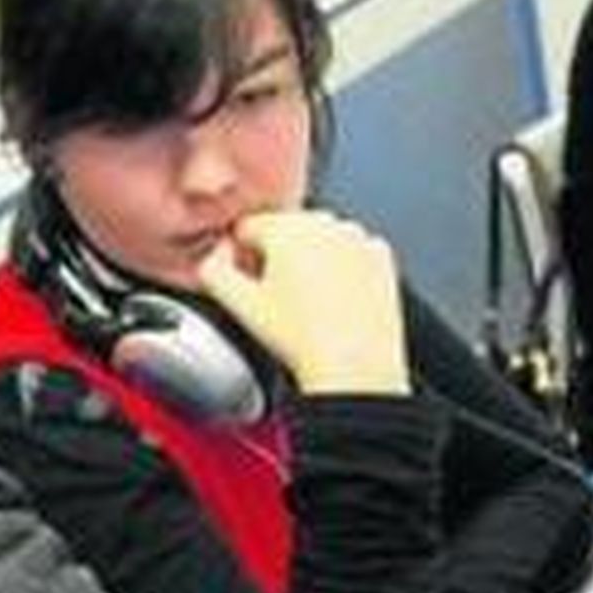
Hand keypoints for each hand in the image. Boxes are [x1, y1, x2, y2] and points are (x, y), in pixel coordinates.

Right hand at [198, 209, 408, 393]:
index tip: (248, 281)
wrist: (355, 367)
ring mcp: (357, 238)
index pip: (248, 227)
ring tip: (308, 303)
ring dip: (310, 260)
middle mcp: (325, 225)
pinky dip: (342, 268)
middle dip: (277, 256)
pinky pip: (351, 252)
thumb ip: (213, 271)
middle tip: (277, 298)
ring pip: (319, 239)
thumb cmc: (305, 342)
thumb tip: (215, 256)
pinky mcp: (380, 256)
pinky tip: (334, 299)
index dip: (241, 256)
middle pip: (285, 230)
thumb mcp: (241, 307)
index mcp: (286, 229)